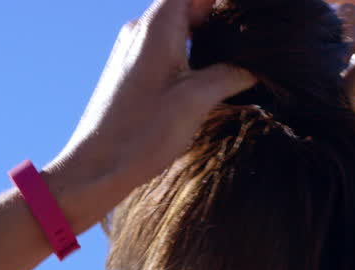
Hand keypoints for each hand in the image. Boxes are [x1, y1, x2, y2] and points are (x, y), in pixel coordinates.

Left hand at [48, 0, 254, 206]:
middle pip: (190, 5)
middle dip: (222, 19)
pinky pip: (167, 50)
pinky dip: (191, 56)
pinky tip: (210, 79)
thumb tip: (257, 64)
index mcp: (157, 25)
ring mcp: (134, 50)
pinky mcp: (131, 72)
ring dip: (208, 40)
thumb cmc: (141, 134)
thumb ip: (231, 73)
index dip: (223, 3)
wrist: (97, 168)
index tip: (247, 17)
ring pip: (180, 29)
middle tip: (253, 43)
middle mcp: (141, 30)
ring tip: (238, 61)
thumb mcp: (197, 100)